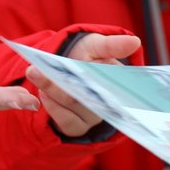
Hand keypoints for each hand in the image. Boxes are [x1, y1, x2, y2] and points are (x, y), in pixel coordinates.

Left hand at [25, 33, 140, 137]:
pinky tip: (42, 94)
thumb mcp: (95, 45)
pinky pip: (68, 123)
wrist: (62, 69)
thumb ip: (111, 45)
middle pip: (89, 93)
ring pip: (74, 105)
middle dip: (63, 81)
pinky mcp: (79, 128)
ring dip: (52, 90)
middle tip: (37, 68)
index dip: (104, 73)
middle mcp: (108, 101)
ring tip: (35, 74)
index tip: (86, 67)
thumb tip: (134, 42)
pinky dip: (53, 108)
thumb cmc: (83, 55)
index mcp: (117, 81)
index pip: (117, 80)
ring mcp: (94, 116)